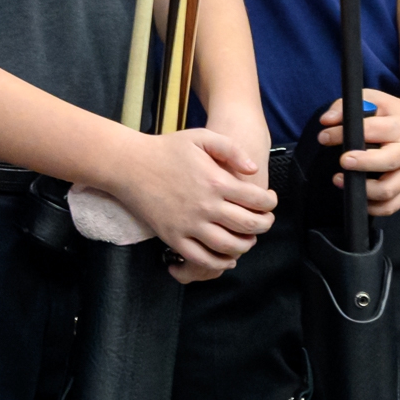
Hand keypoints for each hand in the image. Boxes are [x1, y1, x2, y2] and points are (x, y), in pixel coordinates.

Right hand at [106, 126, 277, 282]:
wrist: (129, 164)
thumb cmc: (166, 148)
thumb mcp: (201, 137)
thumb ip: (231, 149)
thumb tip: (253, 171)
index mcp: (216, 181)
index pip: (257, 200)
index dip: (270, 202)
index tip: (270, 201)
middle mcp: (206, 206)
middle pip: (248, 226)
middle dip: (264, 225)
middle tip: (265, 221)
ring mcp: (189, 224)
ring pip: (229, 246)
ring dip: (246, 244)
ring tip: (248, 238)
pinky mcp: (173, 237)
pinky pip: (203, 259)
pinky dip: (221, 262)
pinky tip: (228, 256)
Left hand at [315, 89, 399, 214]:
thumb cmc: (392, 113)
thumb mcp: (374, 99)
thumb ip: (346, 106)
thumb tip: (326, 121)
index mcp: (399, 127)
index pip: (372, 130)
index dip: (345, 133)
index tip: (324, 136)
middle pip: (388, 161)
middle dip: (363, 163)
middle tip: (342, 160)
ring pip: (390, 189)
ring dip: (364, 190)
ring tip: (340, 180)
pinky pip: (392, 205)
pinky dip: (374, 208)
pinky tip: (357, 198)